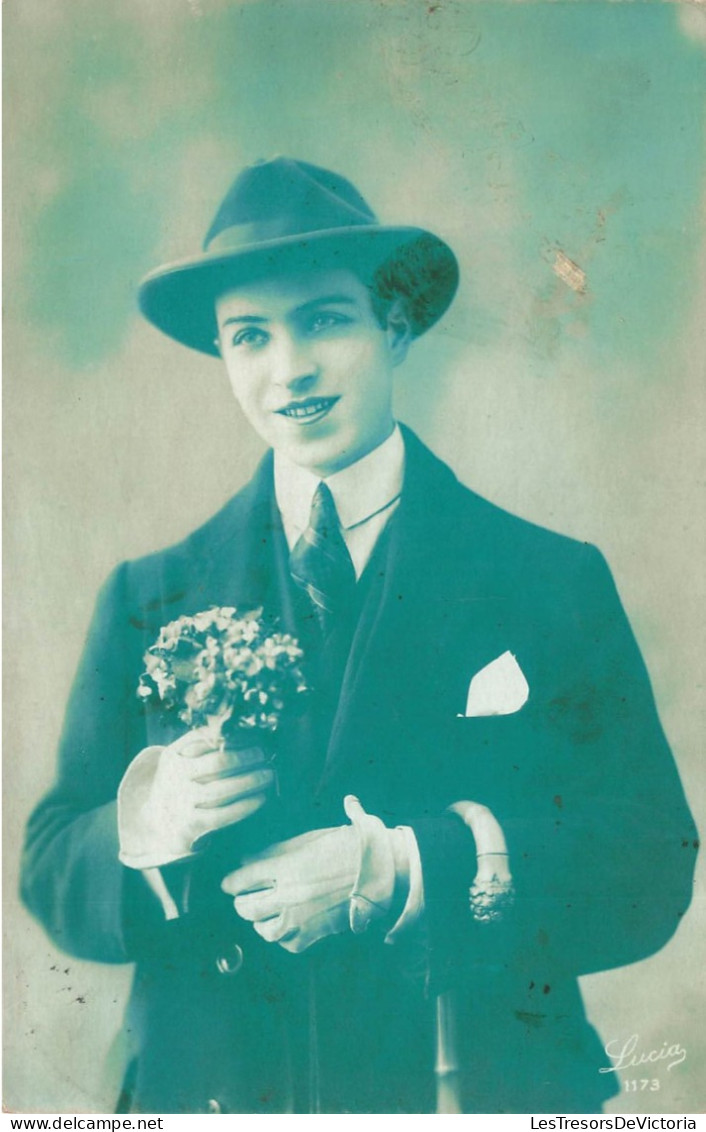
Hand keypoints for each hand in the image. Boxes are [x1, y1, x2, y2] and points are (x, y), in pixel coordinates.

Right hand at [140, 729, 273, 860]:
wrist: (159, 821)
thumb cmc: (182, 782)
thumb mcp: (182, 759)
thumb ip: (203, 744)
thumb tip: (246, 731)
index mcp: (173, 755)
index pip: (208, 740)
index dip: (236, 737)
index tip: (255, 736)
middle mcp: (174, 777)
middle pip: (218, 764)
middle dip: (247, 757)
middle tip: (265, 754)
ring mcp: (181, 802)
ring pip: (222, 790)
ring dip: (251, 781)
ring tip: (268, 774)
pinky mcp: (190, 825)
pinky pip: (223, 815)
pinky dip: (246, 806)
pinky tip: (261, 798)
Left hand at [221, 824, 359, 953]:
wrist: (380, 869)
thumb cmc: (346, 847)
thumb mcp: (308, 839)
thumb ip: (275, 850)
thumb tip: (248, 859)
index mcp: (287, 868)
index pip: (242, 879)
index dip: (231, 881)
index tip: (228, 882)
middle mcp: (290, 896)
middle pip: (247, 907)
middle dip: (240, 901)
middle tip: (241, 896)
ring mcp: (303, 917)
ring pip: (263, 930)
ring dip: (258, 921)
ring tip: (261, 913)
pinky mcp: (317, 932)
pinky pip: (288, 943)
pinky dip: (281, 936)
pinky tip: (283, 925)